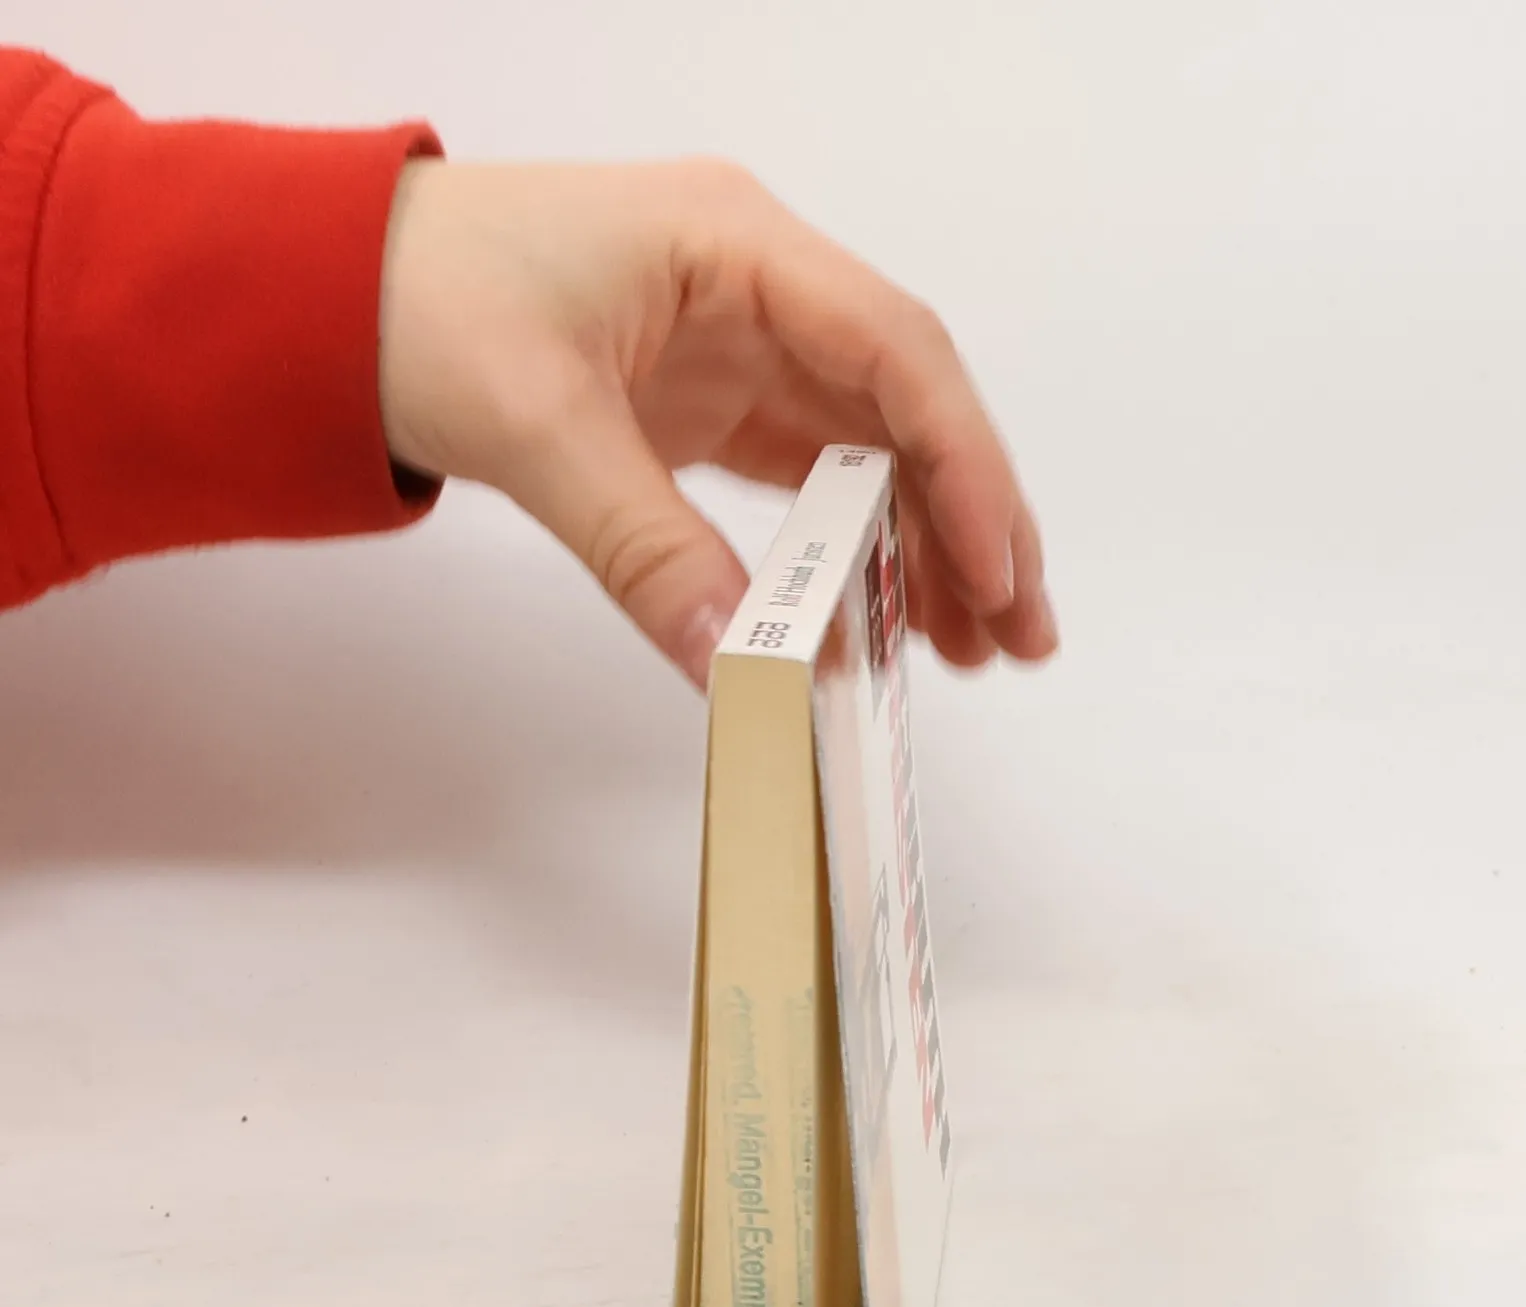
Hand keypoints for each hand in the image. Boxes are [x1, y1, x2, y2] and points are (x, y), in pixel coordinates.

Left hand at [377, 158, 1055, 685]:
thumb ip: (642, 543)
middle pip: (909, 407)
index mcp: (735, 246)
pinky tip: (886, 612)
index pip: (896, 354)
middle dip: (975, 520)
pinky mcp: (714, 401)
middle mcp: (760, 288)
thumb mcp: (534, 422)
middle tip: (1020, 632)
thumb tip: (734, 663)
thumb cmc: (416, 298)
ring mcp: (743, 345)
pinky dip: (855, 546)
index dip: (962, 465)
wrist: (327, 289)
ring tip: (972, 647)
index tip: (995, 568)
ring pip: (874, 449)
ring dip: (928, 543)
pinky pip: (814, 478)